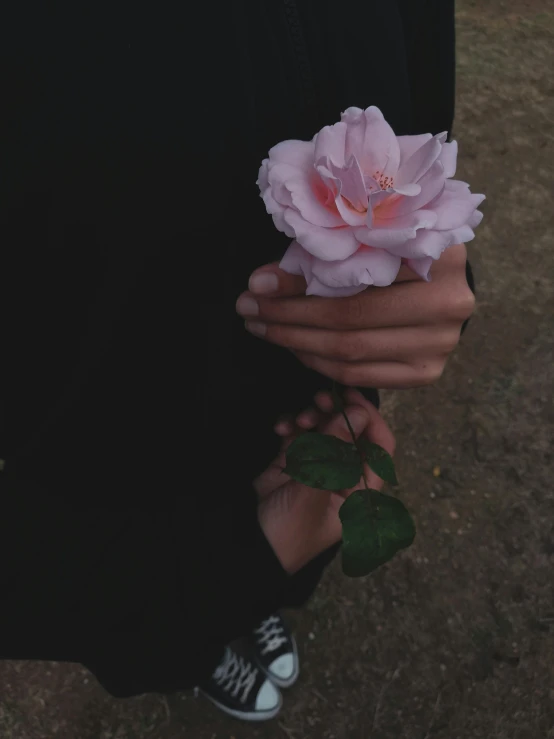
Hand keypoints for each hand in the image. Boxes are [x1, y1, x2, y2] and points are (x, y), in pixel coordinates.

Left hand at [236, 244, 474, 387]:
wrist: (443, 284)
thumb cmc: (398, 252)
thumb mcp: (367, 240)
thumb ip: (323, 256)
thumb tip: (262, 283)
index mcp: (437, 254)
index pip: (354, 273)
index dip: (300, 283)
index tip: (256, 284)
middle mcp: (447, 302)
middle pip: (350, 318)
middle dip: (289, 316)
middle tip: (249, 310)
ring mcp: (440, 343)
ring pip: (351, 351)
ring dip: (296, 342)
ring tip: (263, 328)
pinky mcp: (427, 373)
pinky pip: (360, 375)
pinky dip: (320, 364)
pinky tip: (296, 349)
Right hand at [255, 389, 394, 573]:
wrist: (247, 547)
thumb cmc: (289, 531)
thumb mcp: (314, 489)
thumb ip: (336, 449)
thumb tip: (360, 413)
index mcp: (360, 491)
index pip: (379, 449)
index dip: (370, 420)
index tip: (352, 398)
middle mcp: (342, 477)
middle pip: (352, 434)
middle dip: (338, 413)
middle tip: (321, 397)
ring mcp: (318, 469)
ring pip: (325, 430)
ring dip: (313, 418)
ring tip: (298, 419)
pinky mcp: (292, 463)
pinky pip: (299, 434)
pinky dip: (292, 426)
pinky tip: (280, 428)